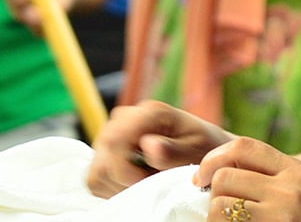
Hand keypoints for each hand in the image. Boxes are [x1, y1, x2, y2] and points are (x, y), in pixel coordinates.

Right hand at [88, 101, 233, 198]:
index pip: (115, 140)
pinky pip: (95, 177)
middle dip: (124, 178)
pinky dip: (113, 187)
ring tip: (146, 183)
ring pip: (97, 170)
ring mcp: (112, 134)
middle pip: (103, 155)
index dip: (125, 169)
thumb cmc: (205, 148)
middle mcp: (126, 117)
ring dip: (119, 185)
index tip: (147, 181)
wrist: (204, 149)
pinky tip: (135, 184)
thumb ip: (173, 151)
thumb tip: (147, 144)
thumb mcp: (197, 151)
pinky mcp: (106, 151)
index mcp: (150, 112)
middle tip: (151, 184)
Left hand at [197, 138, 300, 221]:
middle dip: (213, 193)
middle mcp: (291, 190)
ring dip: (215, 218)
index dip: (214, 158)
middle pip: (225, 177)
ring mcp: (282, 216)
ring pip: (220, 207)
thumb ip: (272, 175)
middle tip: (215, 207)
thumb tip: (221, 167)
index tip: (202, 175)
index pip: (244, 147)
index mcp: (297, 171)